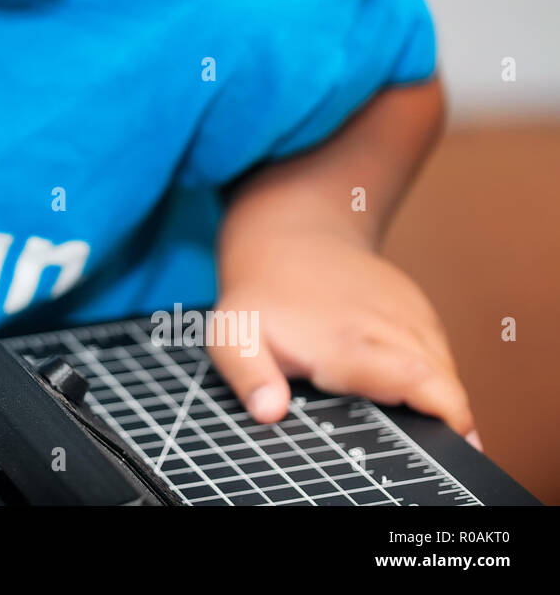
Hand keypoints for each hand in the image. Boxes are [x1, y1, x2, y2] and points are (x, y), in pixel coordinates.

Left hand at [209, 228, 479, 447]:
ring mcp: (407, 314)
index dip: (442, 416)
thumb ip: (250, 377)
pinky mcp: (417, 308)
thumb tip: (268, 412)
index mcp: (346, 342)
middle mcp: (386, 326)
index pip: (415, 381)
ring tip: (428, 424)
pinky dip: (437, 375)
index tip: (454, 444)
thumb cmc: (260, 297)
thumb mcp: (234, 337)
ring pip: (446, 367)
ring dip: (443, 398)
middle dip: (451, 419)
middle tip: (446, 450)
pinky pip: (441, 350)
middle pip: (443, 381)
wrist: (287, 237)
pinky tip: (415, 391)